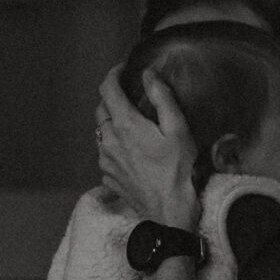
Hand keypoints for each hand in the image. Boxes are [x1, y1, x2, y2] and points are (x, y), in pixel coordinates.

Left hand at [96, 68, 198, 229]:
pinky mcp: (107, 176)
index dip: (113, 75)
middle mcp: (108, 141)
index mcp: (124, 125)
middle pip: (101, 109)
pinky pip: (105, 153)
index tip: (123, 70)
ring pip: (101, 132)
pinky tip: (131, 149)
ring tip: (132, 123)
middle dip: (112, 98)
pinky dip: (114, 144)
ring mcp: (104, 160)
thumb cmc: (178, 169)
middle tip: (131, 96)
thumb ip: (161, 98)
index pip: (107, 89)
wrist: (169, 209)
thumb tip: (148, 75)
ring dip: (112, 122)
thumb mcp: (177, 128)